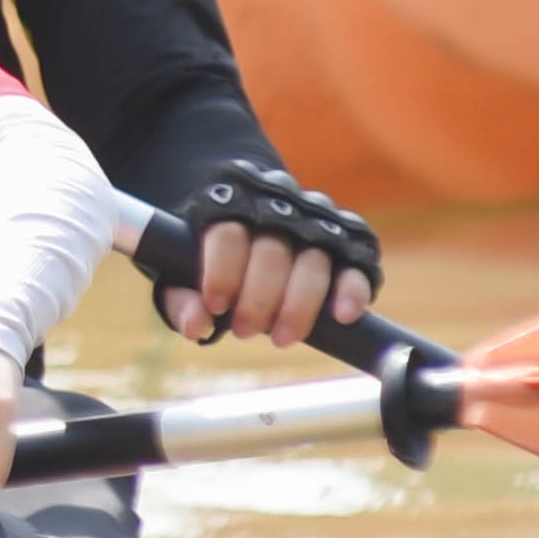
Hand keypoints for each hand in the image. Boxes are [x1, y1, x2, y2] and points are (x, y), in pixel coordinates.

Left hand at [148, 167, 381, 345]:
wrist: (253, 219)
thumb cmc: (215, 255)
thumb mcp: (184, 268)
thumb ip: (181, 296)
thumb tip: (196, 325)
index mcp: (233, 200)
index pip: (228, 232)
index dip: (221, 272)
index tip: (216, 305)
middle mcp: (280, 204)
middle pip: (273, 250)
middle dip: (258, 299)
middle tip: (244, 330)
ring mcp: (318, 221)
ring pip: (314, 260)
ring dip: (298, 305)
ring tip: (281, 337)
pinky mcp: (349, 244)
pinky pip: (357, 266)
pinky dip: (351, 291)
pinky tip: (341, 316)